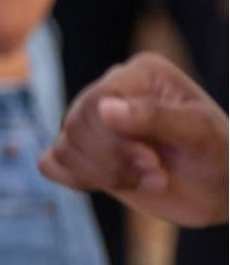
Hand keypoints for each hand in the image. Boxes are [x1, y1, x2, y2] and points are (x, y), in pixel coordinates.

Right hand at [39, 51, 228, 227]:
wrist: (221, 190)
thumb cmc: (219, 155)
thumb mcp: (202, 135)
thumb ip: (156, 117)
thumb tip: (103, 107)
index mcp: (139, 74)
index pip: (95, 102)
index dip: (115, 140)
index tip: (155, 164)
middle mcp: (109, 91)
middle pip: (75, 126)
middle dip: (114, 162)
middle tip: (157, 175)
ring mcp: (93, 123)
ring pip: (63, 148)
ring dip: (105, 176)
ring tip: (149, 180)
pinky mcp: (83, 152)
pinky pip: (51, 164)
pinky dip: (77, 180)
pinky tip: (116, 184)